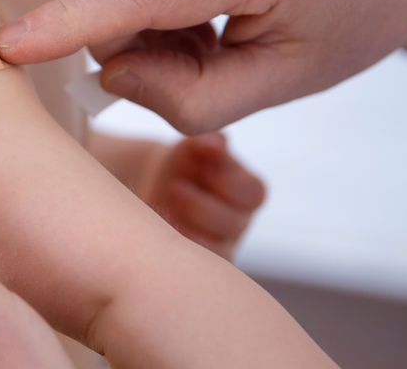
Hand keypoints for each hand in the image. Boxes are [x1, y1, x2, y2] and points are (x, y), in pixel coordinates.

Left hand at [139, 132, 265, 259]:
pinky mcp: (198, 260)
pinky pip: (192, 264)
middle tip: (174, 188)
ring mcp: (221, 244)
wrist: (161, 184)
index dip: (229, 181)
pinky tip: (153, 228)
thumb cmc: (186, 162)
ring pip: (214, 249)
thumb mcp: (196, 147)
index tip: (202, 167)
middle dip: (202, 206)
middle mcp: (239, 221)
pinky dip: (172, 247)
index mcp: (248, 192)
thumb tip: (219, 142)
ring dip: (186, 229)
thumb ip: (209, 143)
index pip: (253, 193)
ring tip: (160, 207)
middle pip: (233, 224)